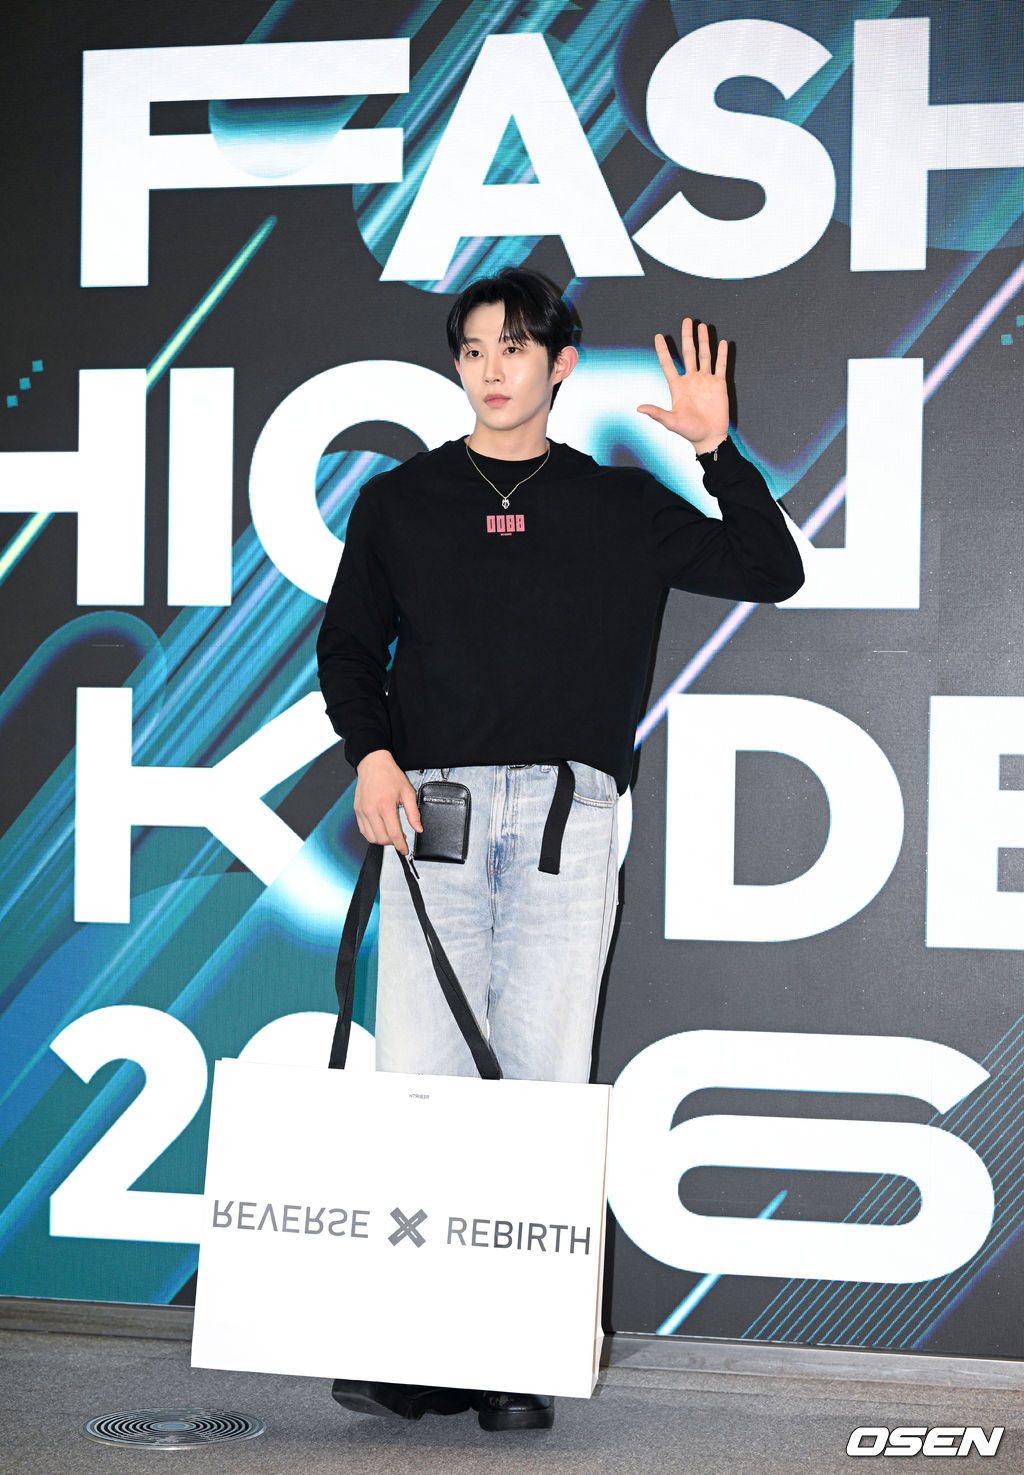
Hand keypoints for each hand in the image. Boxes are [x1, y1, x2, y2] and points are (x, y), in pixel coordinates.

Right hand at [353, 749, 421, 854]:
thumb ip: (413, 813)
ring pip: (371, 838)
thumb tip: (418, 828)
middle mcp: (371, 810)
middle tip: (400, 838)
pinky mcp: (357, 811)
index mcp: (385, 806)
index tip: (405, 850)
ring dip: (382, 840)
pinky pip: (363, 830)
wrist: (373, 764)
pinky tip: (380, 829)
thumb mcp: (407, 792)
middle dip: (393, 843)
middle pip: (382, 839)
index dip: (401, 845)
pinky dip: (372, 834)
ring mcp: (362, 812)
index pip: (394, 834)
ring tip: (390, 834)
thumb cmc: (390, 775)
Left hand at [637, 317, 729, 453]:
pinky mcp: (719, 385)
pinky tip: (723, 343)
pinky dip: (722, 355)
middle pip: (688, 353)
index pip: (668, 364)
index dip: (663, 350)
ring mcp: (705, 381)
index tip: (658, 336)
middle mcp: (691, 380)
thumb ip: (657, 413)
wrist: (708, 437)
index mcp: (678, 386)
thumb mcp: (671, 422)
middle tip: (686, 320)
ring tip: (702, 326)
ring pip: (704, 355)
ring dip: (704, 341)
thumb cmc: (689, 431)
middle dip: (687, 337)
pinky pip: (720, 366)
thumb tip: (639, 409)